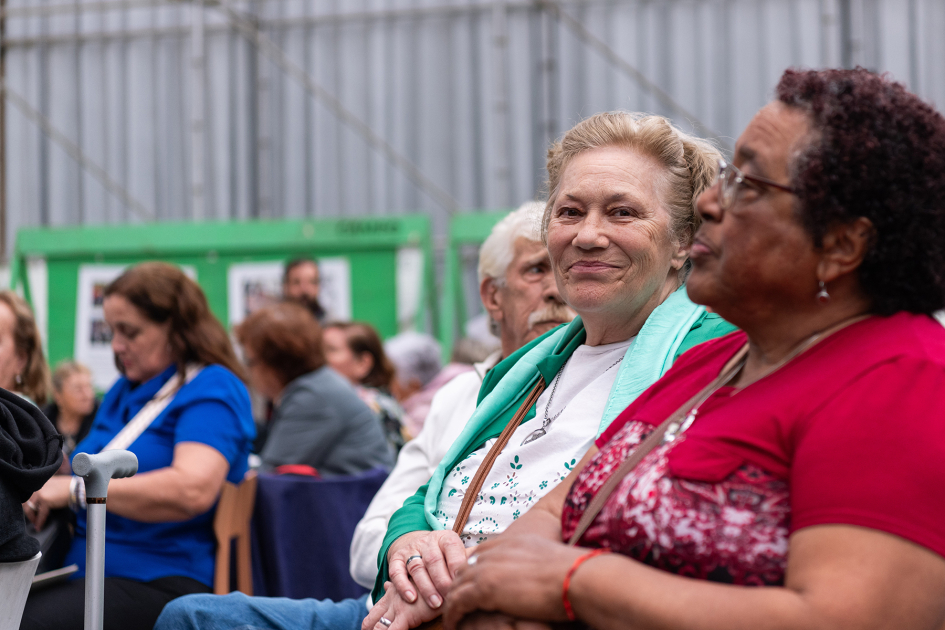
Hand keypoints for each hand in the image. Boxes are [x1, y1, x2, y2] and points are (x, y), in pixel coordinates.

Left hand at [23, 476, 70, 529]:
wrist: (76, 487)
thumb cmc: (68, 486)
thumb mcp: (53, 485)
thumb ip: (44, 491)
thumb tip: (40, 501)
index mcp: (39, 483)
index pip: (28, 495)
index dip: (28, 503)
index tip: (30, 509)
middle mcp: (37, 487)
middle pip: (26, 502)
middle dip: (28, 512)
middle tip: (31, 518)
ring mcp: (40, 494)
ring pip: (30, 508)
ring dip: (32, 517)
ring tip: (34, 523)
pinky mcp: (45, 501)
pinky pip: (40, 514)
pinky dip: (39, 522)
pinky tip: (39, 526)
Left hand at [362, 581, 438, 629]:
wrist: (444, 576)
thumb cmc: (431, 581)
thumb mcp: (412, 580)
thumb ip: (397, 585)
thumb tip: (386, 584)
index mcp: (391, 593)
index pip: (374, 612)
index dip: (368, 625)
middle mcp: (391, 600)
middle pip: (371, 621)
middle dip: (368, 629)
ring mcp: (397, 608)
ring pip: (379, 627)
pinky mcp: (407, 615)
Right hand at [388, 530, 466, 608]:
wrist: (418, 544)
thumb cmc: (445, 555)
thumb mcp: (457, 552)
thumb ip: (466, 559)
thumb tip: (480, 567)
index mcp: (445, 537)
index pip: (451, 548)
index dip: (456, 566)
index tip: (461, 582)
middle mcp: (427, 541)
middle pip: (433, 560)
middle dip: (442, 581)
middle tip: (449, 597)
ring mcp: (411, 549)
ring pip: (417, 567)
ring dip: (426, 587)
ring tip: (436, 603)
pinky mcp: (397, 558)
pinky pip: (396, 571)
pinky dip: (403, 585)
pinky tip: (411, 598)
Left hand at [443, 536, 586, 629]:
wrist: (576, 577)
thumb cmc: (574, 572)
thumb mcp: (551, 557)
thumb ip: (538, 562)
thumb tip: (547, 575)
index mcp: (512, 542)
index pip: (481, 553)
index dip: (473, 569)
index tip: (472, 584)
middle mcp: (496, 551)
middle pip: (465, 567)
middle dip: (459, 584)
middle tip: (457, 602)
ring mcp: (488, 568)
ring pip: (457, 585)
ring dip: (452, 601)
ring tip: (451, 616)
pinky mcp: (484, 588)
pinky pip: (457, 602)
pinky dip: (452, 614)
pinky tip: (452, 624)